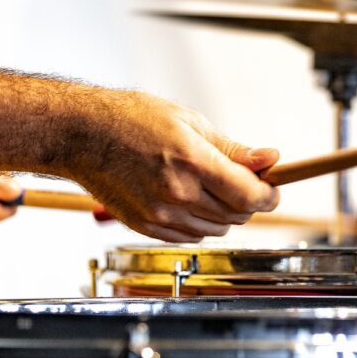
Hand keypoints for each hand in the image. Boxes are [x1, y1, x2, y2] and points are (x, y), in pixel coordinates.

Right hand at [72, 91, 279, 241]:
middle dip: (248, 200)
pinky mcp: (146, 228)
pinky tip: (188, 199)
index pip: (250, 195)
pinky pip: (190, 238)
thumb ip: (233, 149)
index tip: (273, 188)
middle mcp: (177, 194)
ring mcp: (160, 216)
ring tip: (208, 186)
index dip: (270, 195)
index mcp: (192, 161)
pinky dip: (199, 223)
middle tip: (240, 180)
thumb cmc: (131, 120)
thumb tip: (270, 160)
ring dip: (224, 213)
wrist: (83, 135)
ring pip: (217, 230)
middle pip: (237, 215)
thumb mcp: (189, 122)